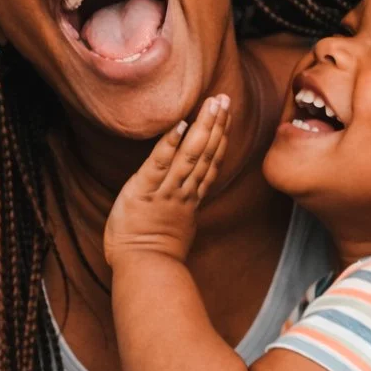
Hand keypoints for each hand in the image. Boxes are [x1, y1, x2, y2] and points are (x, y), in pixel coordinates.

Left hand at [103, 95, 230, 267]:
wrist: (143, 271)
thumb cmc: (152, 256)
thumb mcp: (174, 230)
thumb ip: (180, 210)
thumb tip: (185, 199)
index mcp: (189, 200)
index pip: (209, 164)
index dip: (219, 140)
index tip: (226, 119)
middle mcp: (182, 192)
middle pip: (205, 154)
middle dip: (216, 125)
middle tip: (224, 99)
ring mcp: (165, 190)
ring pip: (191, 155)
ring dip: (202, 127)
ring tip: (212, 103)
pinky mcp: (143, 190)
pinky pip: (159, 164)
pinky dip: (170, 144)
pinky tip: (179, 125)